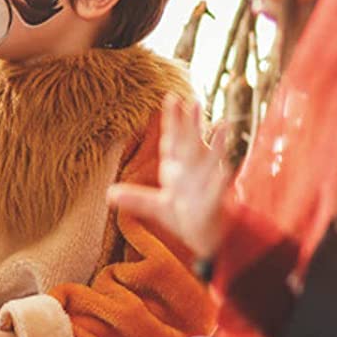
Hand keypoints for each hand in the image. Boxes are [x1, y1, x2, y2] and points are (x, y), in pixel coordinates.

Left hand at [106, 94, 230, 261]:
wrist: (207, 238)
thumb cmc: (185, 216)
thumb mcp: (156, 207)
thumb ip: (136, 198)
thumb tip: (109, 194)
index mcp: (178, 170)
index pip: (173, 141)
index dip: (172, 121)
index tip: (171, 98)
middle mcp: (192, 173)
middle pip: (191, 145)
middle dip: (192, 125)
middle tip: (194, 101)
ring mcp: (205, 187)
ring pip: (210, 163)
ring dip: (216, 145)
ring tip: (222, 125)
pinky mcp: (214, 205)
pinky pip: (218, 192)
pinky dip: (221, 181)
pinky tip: (227, 170)